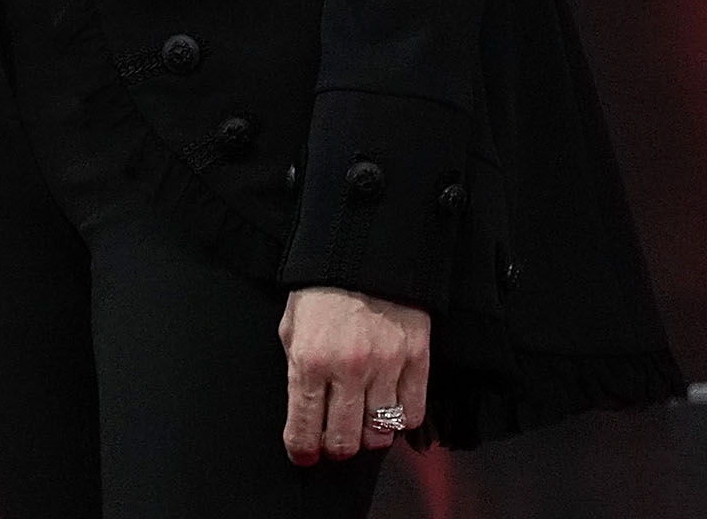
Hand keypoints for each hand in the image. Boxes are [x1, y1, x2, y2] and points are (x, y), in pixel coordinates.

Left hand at [281, 285, 429, 463]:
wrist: (365, 254)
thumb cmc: (321, 289)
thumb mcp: (292, 325)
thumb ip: (295, 368)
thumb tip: (303, 408)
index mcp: (309, 360)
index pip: (304, 425)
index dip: (302, 450)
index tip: (302, 456)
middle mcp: (348, 370)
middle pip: (345, 439)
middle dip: (335, 449)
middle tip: (332, 443)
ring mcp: (386, 368)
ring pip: (380, 432)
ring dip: (368, 435)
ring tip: (361, 423)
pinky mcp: (417, 362)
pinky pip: (413, 414)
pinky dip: (401, 421)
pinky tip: (389, 410)